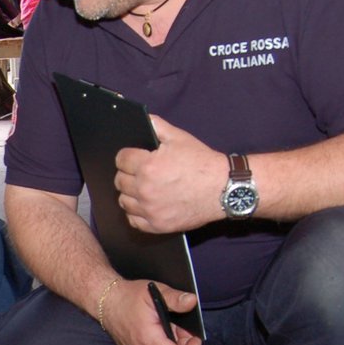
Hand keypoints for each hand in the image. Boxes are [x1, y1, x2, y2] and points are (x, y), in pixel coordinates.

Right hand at [100, 279, 202, 344]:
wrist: (106, 302)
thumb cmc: (128, 296)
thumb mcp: (154, 292)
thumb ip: (174, 299)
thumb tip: (192, 301)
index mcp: (149, 340)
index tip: (196, 338)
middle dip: (184, 344)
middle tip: (181, 325)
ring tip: (169, 325)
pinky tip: (160, 330)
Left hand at [113, 116, 228, 233]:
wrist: (223, 189)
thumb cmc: (202, 163)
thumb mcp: (179, 137)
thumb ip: (156, 126)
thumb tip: (142, 119)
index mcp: (148, 166)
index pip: (121, 160)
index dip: (127, 156)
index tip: (133, 158)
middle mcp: (145, 189)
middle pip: (119, 181)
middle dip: (128, 174)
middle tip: (140, 173)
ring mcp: (150, 209)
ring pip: (124, 201)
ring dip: (130, 194)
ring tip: (143, 188)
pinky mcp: (157, 225)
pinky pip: (134, 221)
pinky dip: (137, 213)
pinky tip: (146, 205)